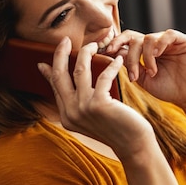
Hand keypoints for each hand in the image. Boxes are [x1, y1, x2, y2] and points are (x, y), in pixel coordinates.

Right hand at [37, 37, 154, 157]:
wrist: (133, 145)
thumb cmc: (115, 126)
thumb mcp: (90, 113)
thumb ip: (76, 99)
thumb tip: (66, 86)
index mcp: (66, 116)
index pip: (55, 85)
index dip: (52, 67)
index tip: (52, 52)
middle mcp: (70, 112)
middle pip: (60, 75)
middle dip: (61, 54)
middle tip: (66, 40)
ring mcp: (83, 109)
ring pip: (80, 70)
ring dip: (87, 53)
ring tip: (95, 45)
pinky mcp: (99, 104)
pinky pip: (103, 76)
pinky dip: (111, 66)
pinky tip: (118, 60)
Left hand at [106, 29, 185, 106]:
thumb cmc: (168, 89)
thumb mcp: (144, 80)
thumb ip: (132, 66)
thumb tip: (116, 53)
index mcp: (145, 51)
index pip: (128, 39)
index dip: (116, 42)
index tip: (107, 52)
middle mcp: (156, 44)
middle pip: (135, 38)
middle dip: (130, 56)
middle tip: (133, 74)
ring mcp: (169, 41)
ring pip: (148, 38)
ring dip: (146, 56)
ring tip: (152, 72)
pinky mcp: (183, 41)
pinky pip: (168, 35)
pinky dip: (160, 44)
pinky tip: (158, 56)